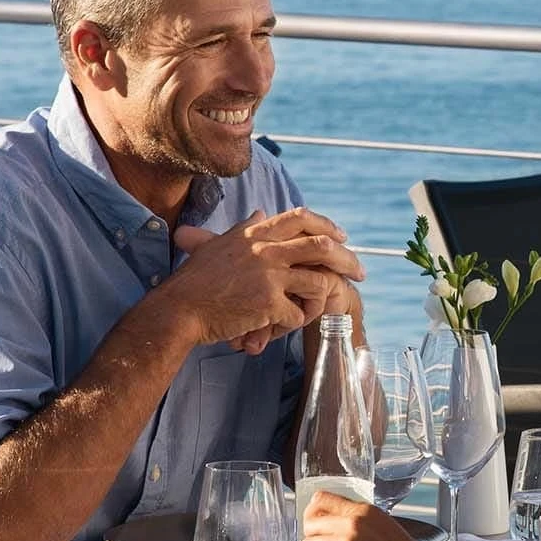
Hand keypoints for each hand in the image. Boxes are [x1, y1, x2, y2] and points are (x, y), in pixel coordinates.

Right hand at [163, 207, 364, 352]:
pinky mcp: (268, 303)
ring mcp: (269, 276)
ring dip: (320, 299)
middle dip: (347, 260)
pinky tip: (280, 328)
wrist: (179, 309)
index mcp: (255, 233)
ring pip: (318, 283)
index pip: (301, 217)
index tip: (342, 237)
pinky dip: (294, 324)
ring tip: (314, 310)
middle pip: (322, 247)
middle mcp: (265, 249)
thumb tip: (261, 212)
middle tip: (360, 273)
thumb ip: (244, 228)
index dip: (327, 225)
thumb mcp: (220, 244)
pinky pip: (298, 315)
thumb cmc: (195, 281)